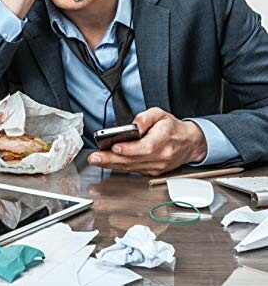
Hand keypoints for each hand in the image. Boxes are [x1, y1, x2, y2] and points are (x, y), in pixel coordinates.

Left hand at [88, 107, 207, 175]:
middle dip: (111, 159)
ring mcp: (157, 167)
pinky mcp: (153, 172)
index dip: (129, 149)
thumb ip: (145, 117)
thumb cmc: (172, 127)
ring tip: (96, 160)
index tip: (114, 147)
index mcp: (164, 139)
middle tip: (95, 158)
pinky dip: (120, 167)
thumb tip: (133, 125)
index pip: (146, 147)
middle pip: (134, 160)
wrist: (189, 143)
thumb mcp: (160, 114)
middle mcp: (161, 156)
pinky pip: (134, 170)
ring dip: (112, 164)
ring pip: (132, 167)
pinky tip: (108, 162)